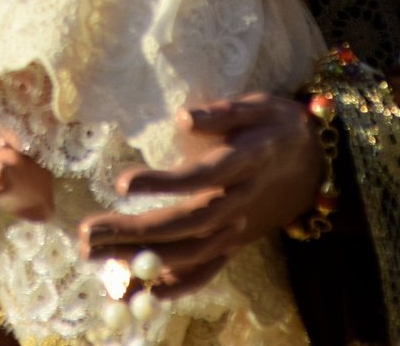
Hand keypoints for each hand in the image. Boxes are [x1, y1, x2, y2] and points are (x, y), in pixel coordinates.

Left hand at [79, 94, 320, 297]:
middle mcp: (239, 202)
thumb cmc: (274, 126)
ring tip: (93, 254)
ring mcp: (236, 229)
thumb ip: (222, 113)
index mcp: (245, 164)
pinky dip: (175, 286)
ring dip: (141, 259)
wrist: (312, 163)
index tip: (122, 182)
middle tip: (87, 231)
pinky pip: (205, 272)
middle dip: (135, 231)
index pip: (202, 177)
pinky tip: (140, 292)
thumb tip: (184, 117)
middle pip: (186, 224)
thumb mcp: (257, 106)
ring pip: (189, 253)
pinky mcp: (233, 244)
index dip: (164, 183)